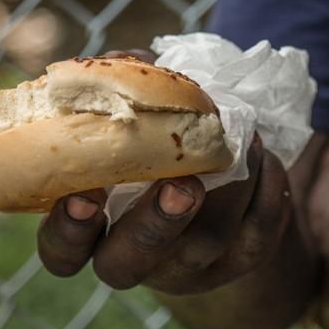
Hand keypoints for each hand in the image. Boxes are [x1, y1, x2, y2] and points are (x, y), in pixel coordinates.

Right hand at [35, 51, 295, 294]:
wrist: (230, 190)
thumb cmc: (163, 147)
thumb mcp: (142, 121)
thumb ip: (125, 93)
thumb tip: (121, 60)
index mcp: (94, 229)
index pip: (61, 254)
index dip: (68, 231)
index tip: (84, 194)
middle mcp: (136, 258)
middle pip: (129, 265)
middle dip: (155, 224)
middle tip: (181, 186)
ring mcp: (192, 267)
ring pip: (206, 242)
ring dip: (228, 190)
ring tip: (241, 141)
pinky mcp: (244, 259)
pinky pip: (259, 233)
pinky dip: (267, 190)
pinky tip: (264, 157)